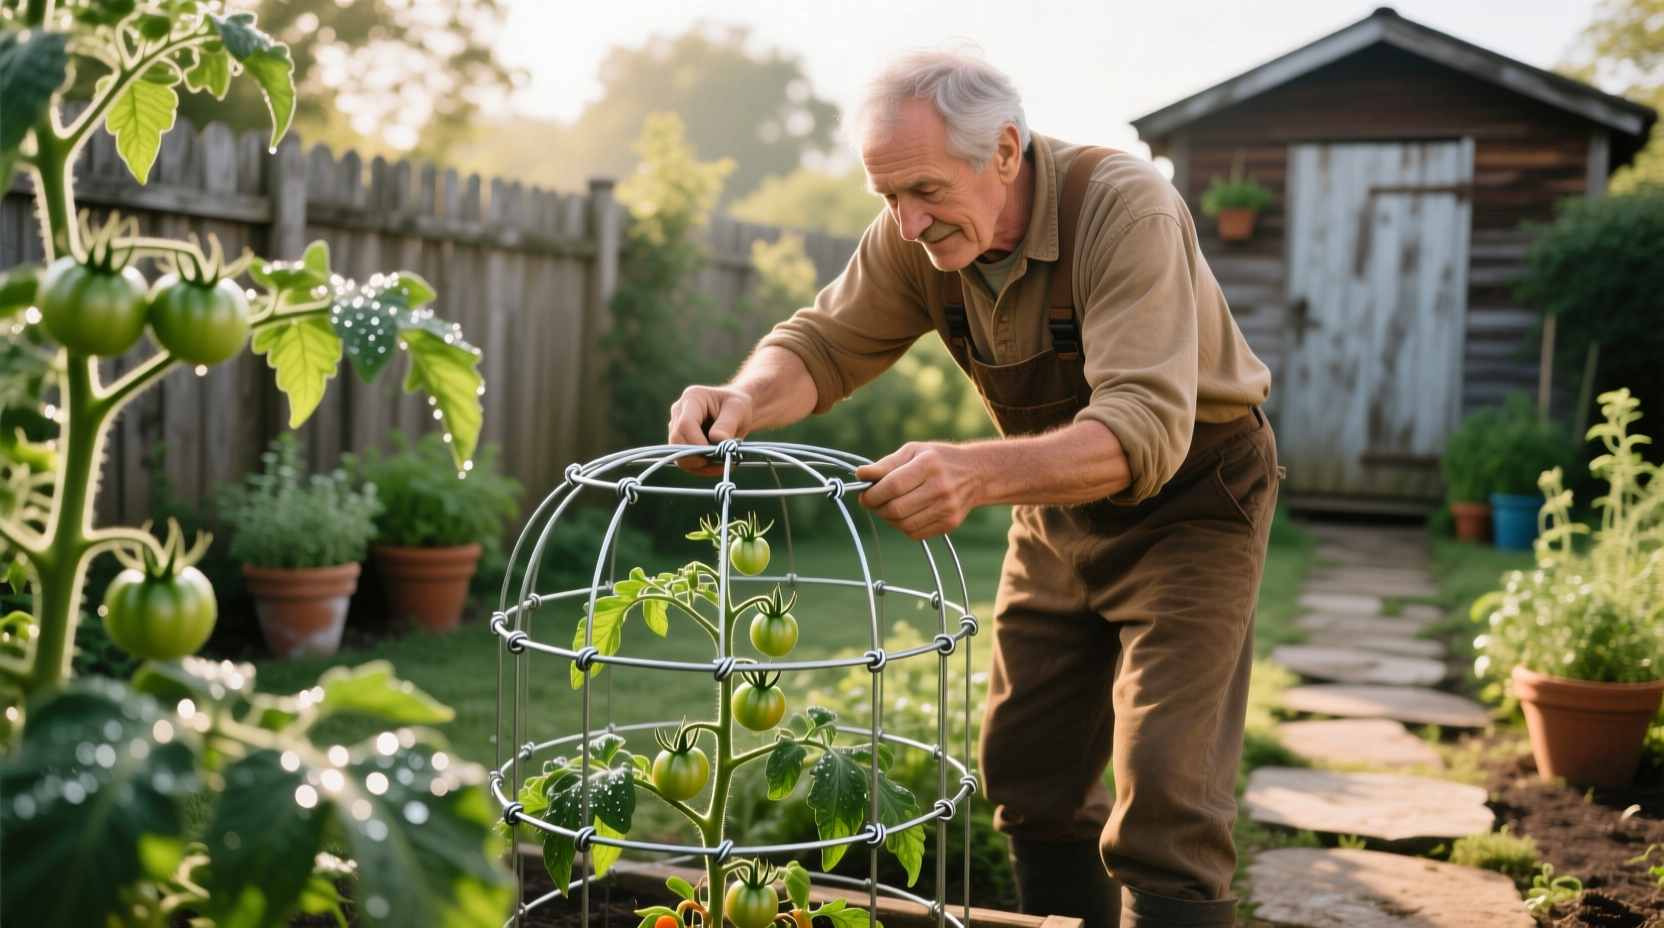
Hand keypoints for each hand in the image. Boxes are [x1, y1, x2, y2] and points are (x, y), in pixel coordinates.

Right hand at [668, 385, 753, 475]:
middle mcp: (679, 412)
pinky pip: (685, 461)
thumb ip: (727, 424)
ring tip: (722, 463)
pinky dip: (701, 468)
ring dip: (699, 465)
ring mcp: (677, 428)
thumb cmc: (738, 406)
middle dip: (697, 456)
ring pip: (678, 454)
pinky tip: (717, 465)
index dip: (697, 442)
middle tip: (720, 460)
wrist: (737, 412)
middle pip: (677, 441)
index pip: (685, 424)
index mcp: (692, 398)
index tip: (716, 452)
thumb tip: (717, 440)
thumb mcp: (738, 410)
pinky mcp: (681, 442)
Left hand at [855, 443, 982, 539]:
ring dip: (888, 518)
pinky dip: (903, 526)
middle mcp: (941, 487)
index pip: (893, 486)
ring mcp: (947, 507)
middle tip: (873, 502)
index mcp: (929, 465)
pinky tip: (905, 514)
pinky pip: (915, 533)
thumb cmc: (938, 460)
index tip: (864, 495)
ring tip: (888, 507)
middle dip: (877, 507)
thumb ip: (887, 464)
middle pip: (896, 508)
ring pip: (904, 523)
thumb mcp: (913, 451)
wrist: (977, 473)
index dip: (872, 494)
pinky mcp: (950, 522)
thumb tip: (861, 475)